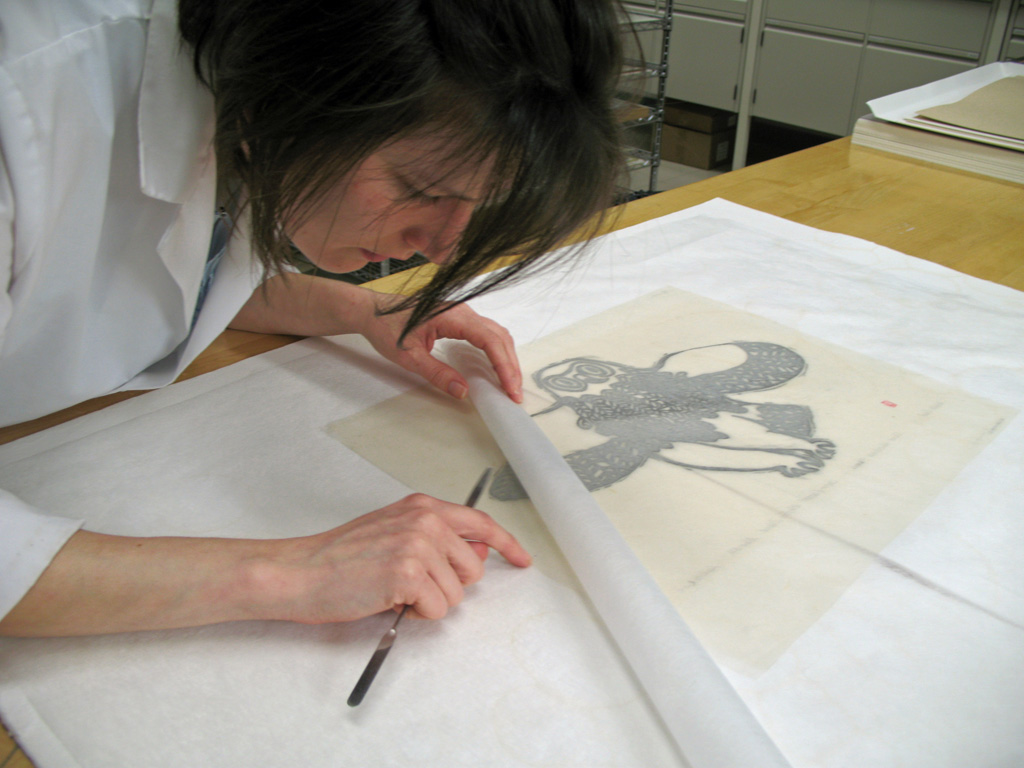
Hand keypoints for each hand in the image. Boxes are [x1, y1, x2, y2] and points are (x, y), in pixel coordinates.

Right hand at [267, 493, 531, 622]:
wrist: (301, 571)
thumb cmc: (340, 557)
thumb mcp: (393, 533)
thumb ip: (435, 538)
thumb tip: (476, 552)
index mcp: (422, 507)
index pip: (480, 523)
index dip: (507, 544)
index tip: (522, 559)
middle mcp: (425, 520)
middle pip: (473, 568)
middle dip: (449, 585)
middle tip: (410, 584)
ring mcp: (418, 545)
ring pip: (457, 594)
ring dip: (430, 602)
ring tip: (394, 591)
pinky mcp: (409, 572)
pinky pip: (438, 609)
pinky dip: (417, 614)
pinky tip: (389, 600)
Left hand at [360, 294, 523, 402]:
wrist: (372, 311)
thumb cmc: (386, 328)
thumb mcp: (409, 357)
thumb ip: (437, 374)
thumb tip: (463, 391)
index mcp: (452, 316)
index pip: (489, 340)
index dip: (504, 365)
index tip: (510, 388)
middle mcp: (462, 311)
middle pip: (499, 336)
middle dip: (510, 365)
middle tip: (514, 393)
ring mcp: (462, 313)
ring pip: (495, 334)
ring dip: (506, 358)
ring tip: (509, 383)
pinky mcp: (459, 318)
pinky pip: (486, 333)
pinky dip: (496, 351)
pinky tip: (496, 368)